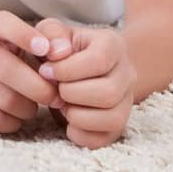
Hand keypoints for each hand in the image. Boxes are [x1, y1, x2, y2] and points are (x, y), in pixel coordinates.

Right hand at [0, 11, 61, 133]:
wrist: (20, 78)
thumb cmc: (34, 56)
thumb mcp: (47, 38)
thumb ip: (56, 36)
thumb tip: (60, 50)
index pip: (3, 24)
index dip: (23, 36)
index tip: (44, 49)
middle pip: (7, 69)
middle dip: (38, 87)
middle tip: (56, 97)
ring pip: (4, 98)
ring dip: (29, 107)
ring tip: (36, 104)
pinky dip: (13, 120)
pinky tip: (19, 113)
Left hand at [34, 17, 136, 148]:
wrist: (76, 66)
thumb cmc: (61, 48)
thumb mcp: (52, 32)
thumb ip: (51, 34)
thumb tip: (56, 52)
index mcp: (113, 45)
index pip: (98, 61)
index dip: (67, 70)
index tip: (45, 71)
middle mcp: (127, 73)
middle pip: (108, 93)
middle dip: (71, 94)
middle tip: (54, 89)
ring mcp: (126, 101)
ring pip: (112, 118)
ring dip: (77, 115)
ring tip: (61, 104)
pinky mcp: (118, 124)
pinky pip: (105, 139)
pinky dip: (80, 135)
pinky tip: (66, 121)